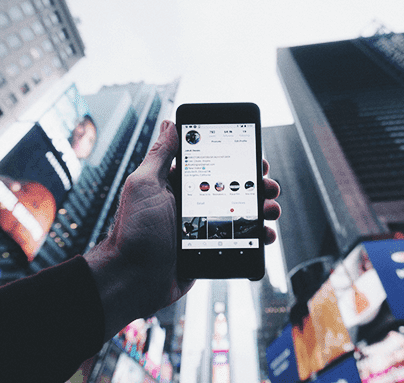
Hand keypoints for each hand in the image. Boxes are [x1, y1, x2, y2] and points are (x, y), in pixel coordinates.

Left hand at [85, 120, 280, 341]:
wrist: (133, 280)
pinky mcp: (210, 249)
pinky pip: (239, 240)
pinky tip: (265, 234)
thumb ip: (160, 155)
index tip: (255, 157)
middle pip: (232, 188)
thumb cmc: (133, 231)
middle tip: (268, 185)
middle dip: (255, 184)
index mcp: (177, 185)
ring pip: (240, 214)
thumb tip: (170, 124)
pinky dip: (255, 237)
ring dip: (261, 208)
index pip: (213, 165)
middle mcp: (192, 204)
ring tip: (271, 209)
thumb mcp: (145, 185)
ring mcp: (203, 227)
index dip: (236, 160)